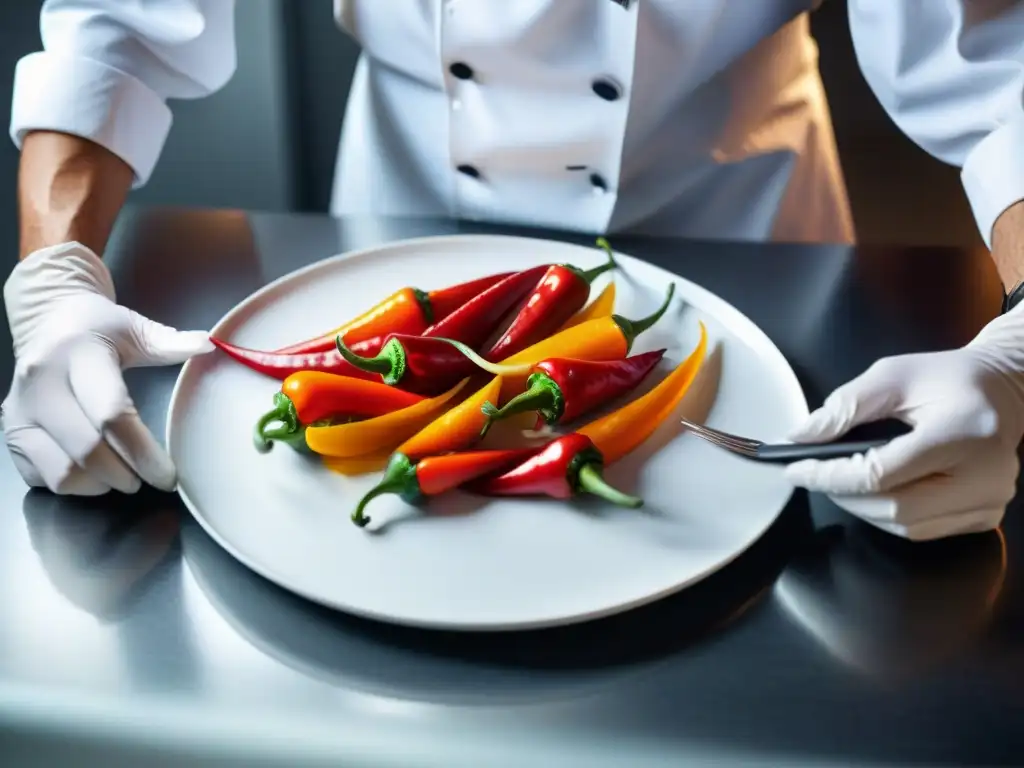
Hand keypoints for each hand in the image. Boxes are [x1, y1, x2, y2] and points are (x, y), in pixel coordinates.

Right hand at [2, 242, 212, 494]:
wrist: (46, 320)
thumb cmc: (96, 328)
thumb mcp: (133, 327)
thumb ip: (170, 341)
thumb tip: (208, 345)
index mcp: (76, 357)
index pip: (112, 415)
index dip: (144, 452)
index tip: (169, 475)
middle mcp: (40, 385)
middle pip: (87, 451)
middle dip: (126, 474)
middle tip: (150, 478)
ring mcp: (20, 412)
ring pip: (61, 472)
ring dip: (100, 484)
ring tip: (124, 475)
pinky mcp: (11, 432)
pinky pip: (41, 477)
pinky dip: (73, 484)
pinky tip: (94, 472)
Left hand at [783, 308, 1023, 539]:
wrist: (1006, 388)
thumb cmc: (948, 378)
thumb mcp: (893, 376)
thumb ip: (845, 407)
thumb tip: (800, 436)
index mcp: (962, 434)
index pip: (881, 473)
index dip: (830, 476)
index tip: (794, 469)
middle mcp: (985, 476)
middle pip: (893, 509)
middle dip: (843, 496)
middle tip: (813, 475)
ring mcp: (990, 501)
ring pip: (906, 526)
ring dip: (863, 508)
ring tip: (840, 481)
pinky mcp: (987, 514)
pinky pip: (924, 530)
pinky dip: (890, 515)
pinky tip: (874, 492)